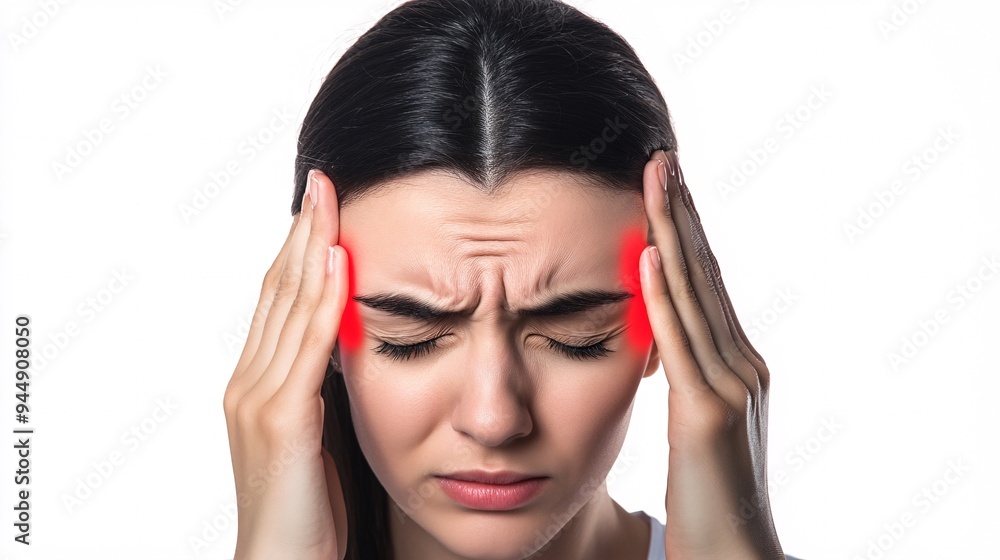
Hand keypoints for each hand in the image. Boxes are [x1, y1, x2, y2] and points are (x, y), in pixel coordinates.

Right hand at [222, 170, 349, 559]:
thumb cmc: (307, 507)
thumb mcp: (317, 434)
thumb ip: (322, 387)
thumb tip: (352, 343)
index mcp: (257, 382)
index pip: (277, 300)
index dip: (297, 250)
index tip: (320, 206)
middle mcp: (249, 381)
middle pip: (277, 290)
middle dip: (301, 232)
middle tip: (323, 182)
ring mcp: (259, 399)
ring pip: (288, 307)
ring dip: (311, 249)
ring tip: (329, 201)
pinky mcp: (281, 421)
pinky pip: (308, 348)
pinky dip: (324, 300)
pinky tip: (338, 262)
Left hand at [639, 150, 784, 558]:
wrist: (735, 553)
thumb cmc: (709, 495)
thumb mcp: (699, 424)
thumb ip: (688, 377)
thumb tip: (662, 340)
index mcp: (738, 364)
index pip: (706, 283)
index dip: (687, 231)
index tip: (666, 184)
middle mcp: (743, 364)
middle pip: (705, 274)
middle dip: (682, 213)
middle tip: (662, 158)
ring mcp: (731, 386)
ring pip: (694, 296)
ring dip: (671, 233)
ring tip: (655, 180)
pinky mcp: (709, 414)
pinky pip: (679, 343)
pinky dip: (661, 295)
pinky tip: (646, 254)